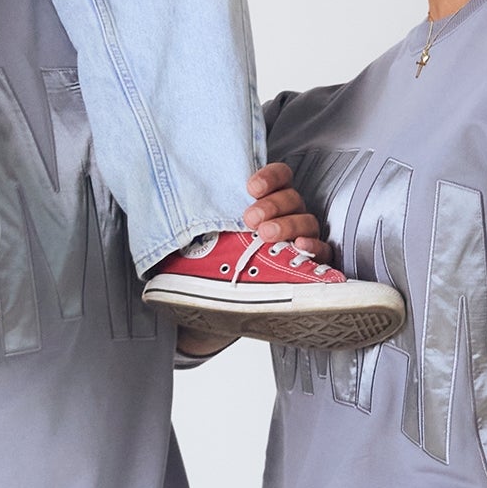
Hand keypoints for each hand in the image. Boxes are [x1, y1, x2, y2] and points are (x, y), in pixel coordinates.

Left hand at [173, 165, 335, 361]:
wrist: (220, 309)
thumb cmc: (213, 269)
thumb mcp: (198, 246)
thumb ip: (193, 230)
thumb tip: (162, 220)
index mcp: (264, 204)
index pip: (277, 178)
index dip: (268, 177)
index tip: (250, 187)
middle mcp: (285, 218)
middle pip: (291, 199)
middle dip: (272, 206)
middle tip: (251, 220)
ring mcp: (300, 241)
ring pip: (306, 222)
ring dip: (287, 225)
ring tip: (267, 236)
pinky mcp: (312, 266)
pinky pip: (324, 252)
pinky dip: (315, 248)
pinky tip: (302, 249)